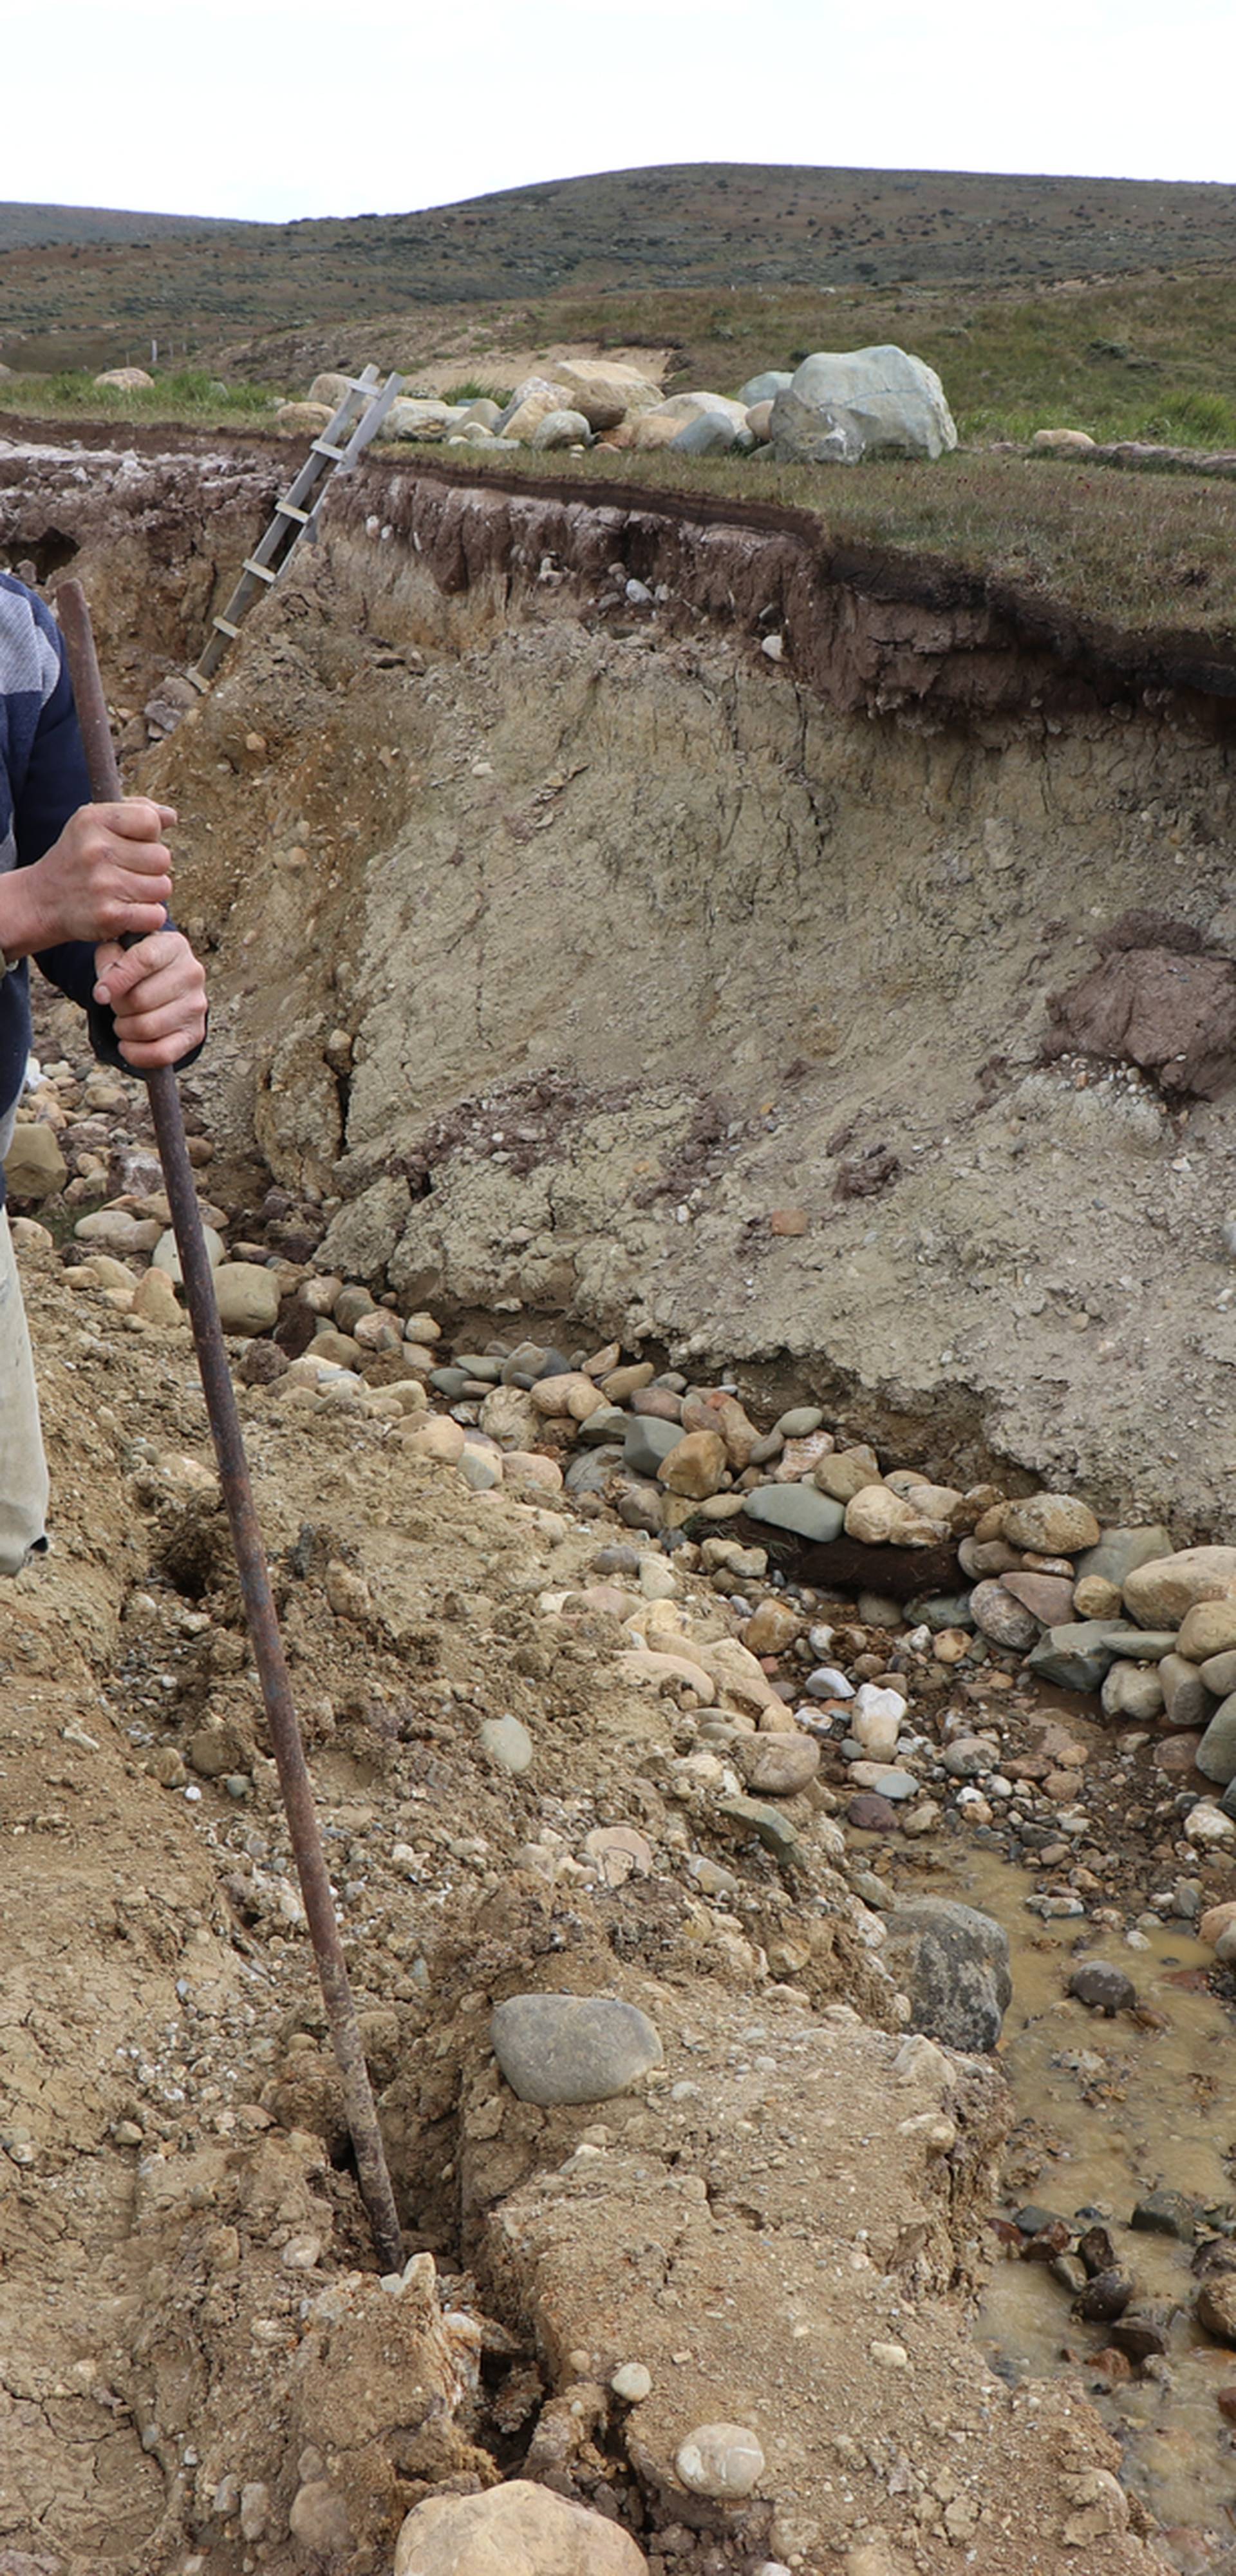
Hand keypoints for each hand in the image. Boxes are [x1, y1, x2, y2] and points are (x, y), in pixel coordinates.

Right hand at [21, 799, 176, 950]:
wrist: (43, 899)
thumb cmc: (78, 857)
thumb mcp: (94, 822)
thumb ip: (135, 812)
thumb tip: (170, 816)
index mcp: (93, 819)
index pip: (150, 821)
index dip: (150, 835)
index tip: (133, 845)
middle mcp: (96, 849)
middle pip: (162, 858)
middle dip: (152, 868)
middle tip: (129, 872)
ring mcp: (102, 884)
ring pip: (163, 887)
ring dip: (151, 893)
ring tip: (127, 892)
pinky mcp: (109, 915)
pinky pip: (156, 915)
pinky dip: (148, 917)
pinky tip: (130, 911)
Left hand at [93, 928, 207, 1069]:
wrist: (163, 982)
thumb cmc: (136, 966)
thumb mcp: (117, 950)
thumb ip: (107, 958)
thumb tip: (105, 990)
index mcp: (173, 946)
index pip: (144, 960)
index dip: (116, 980)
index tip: (99, 994)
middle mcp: (191, 973)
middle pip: (140, 999)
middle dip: (117, 1006)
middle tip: (116, 1004)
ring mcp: (197, 1005)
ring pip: (147, 1027)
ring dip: (124, 1029)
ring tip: (124, 1021)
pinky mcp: (196, 1033)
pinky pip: (162, 1053)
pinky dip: (137, 1054)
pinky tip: (128, 1045)